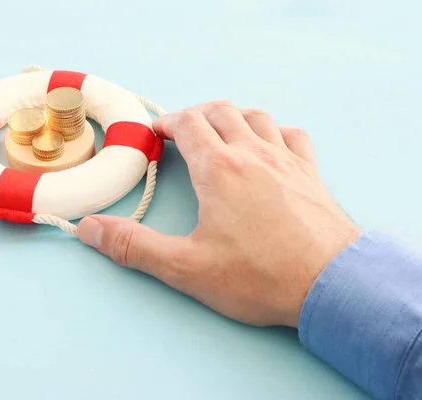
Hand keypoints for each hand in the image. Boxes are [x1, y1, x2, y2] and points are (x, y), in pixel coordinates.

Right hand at [77, 101, 360, 327]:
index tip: (156, 135)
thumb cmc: (260, 276)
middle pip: (220, 112)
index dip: (167, 124)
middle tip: (181, 132)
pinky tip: (270, 145)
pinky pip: (292, 135)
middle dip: (196, 115)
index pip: (188, 126)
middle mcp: (253, 153)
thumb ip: (133, 246)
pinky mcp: (311, 174)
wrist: (332, 285)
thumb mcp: (186, 267)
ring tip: (219, 131)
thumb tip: (89, 229)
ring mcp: (287, 160)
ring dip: (232, 117)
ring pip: (256, 117)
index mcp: (219, 169)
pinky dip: (274, 131)